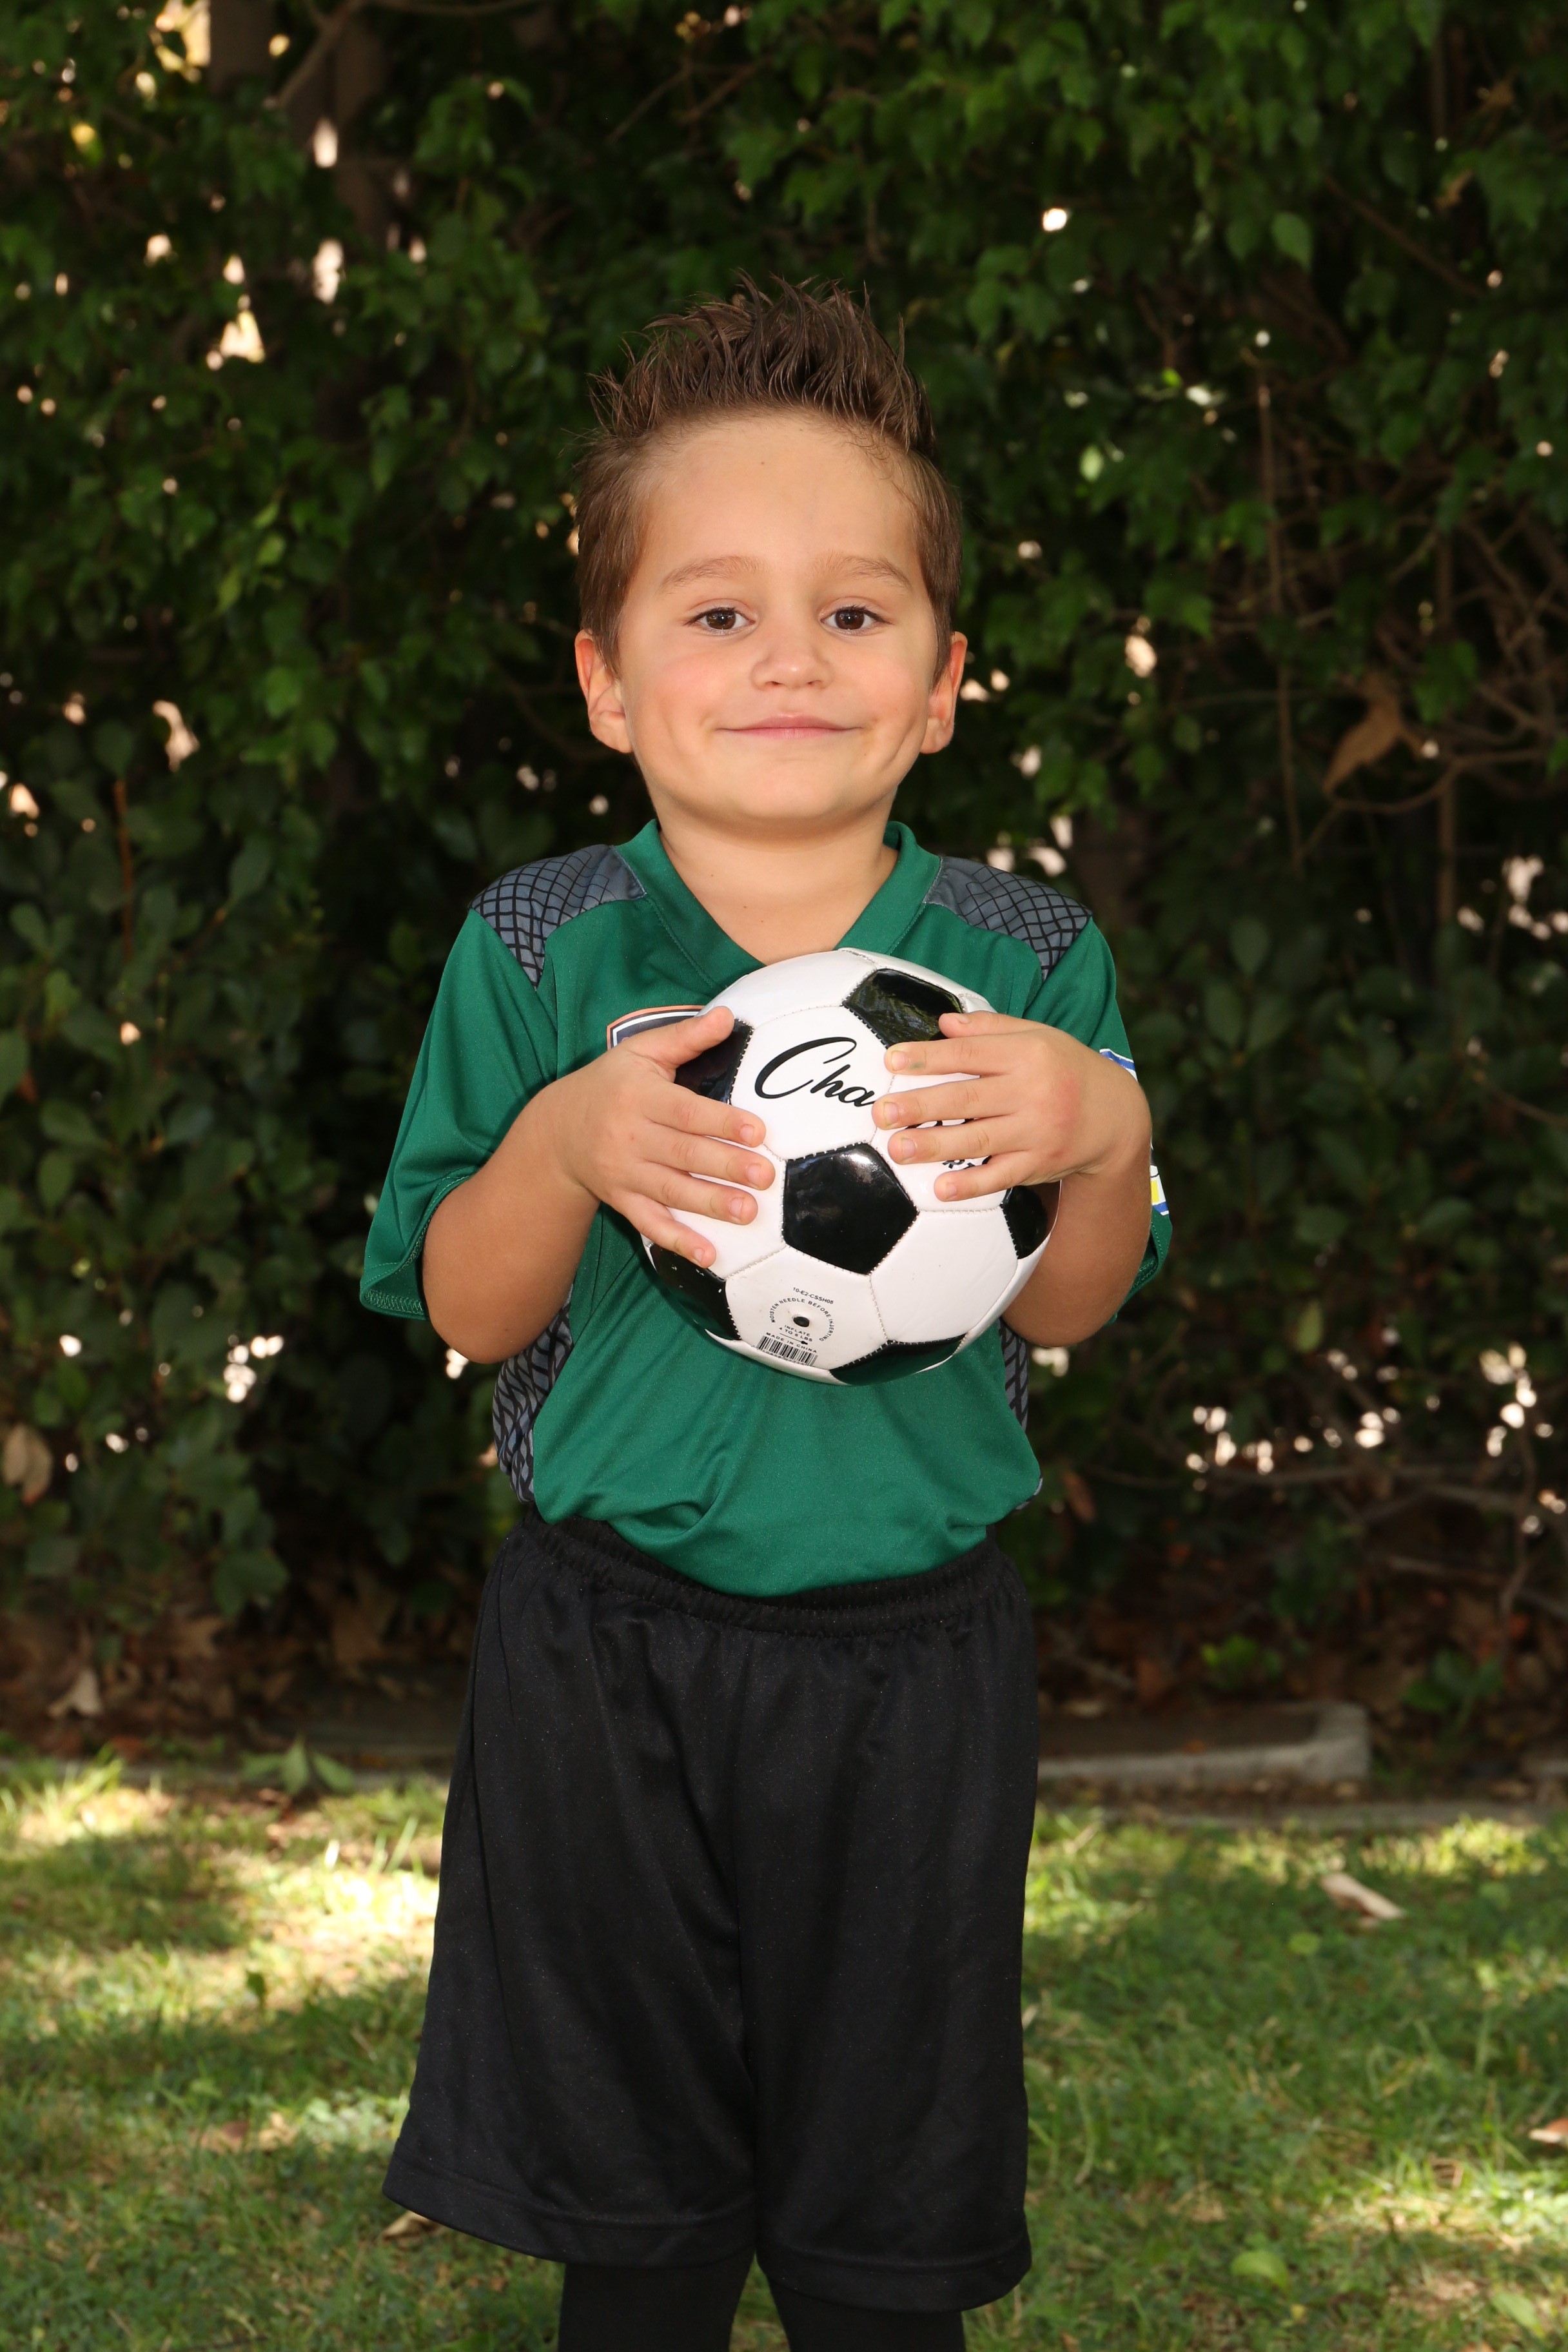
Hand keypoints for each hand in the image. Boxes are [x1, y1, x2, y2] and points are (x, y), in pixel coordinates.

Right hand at [541, 1004, 772, 1266]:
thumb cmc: (611, 1084)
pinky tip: (708, 1255)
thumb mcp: (640, 1052)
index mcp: (639, 1098)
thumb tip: (728, 1016)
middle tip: (764, 1176)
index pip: (685, 1112)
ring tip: (747, 1212)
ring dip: (709, 1204)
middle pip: (683, 1153)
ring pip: (671, 1191)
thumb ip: (685, 1037)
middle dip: (725, 1166)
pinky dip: (678, 1241)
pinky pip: (650, 1224)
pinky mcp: (621, 1200)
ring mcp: (624, 1173)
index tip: (757, 1130)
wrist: (558, 1128)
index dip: (721, 1122)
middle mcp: (630, 1137)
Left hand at [871, 1011, 1149, 1200]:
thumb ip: (989, 1029)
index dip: (929, 1057)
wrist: (1116, 1116)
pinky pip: (1001, 1176)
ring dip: (935, 1145)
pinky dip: (971, 1185)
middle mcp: (1033, 1091)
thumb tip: (942, 1024)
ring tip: (897, 1148)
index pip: (970, 1053)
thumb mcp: (1037, 1036)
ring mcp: (1037, 1131)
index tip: (892, 1060)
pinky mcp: (1040, 1164)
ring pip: (979, 1139)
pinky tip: (941, 1189)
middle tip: (882, 1110)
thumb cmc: (1065, 1069)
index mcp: (1028, 1053)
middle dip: (922, 1104)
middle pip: (968, 1097)